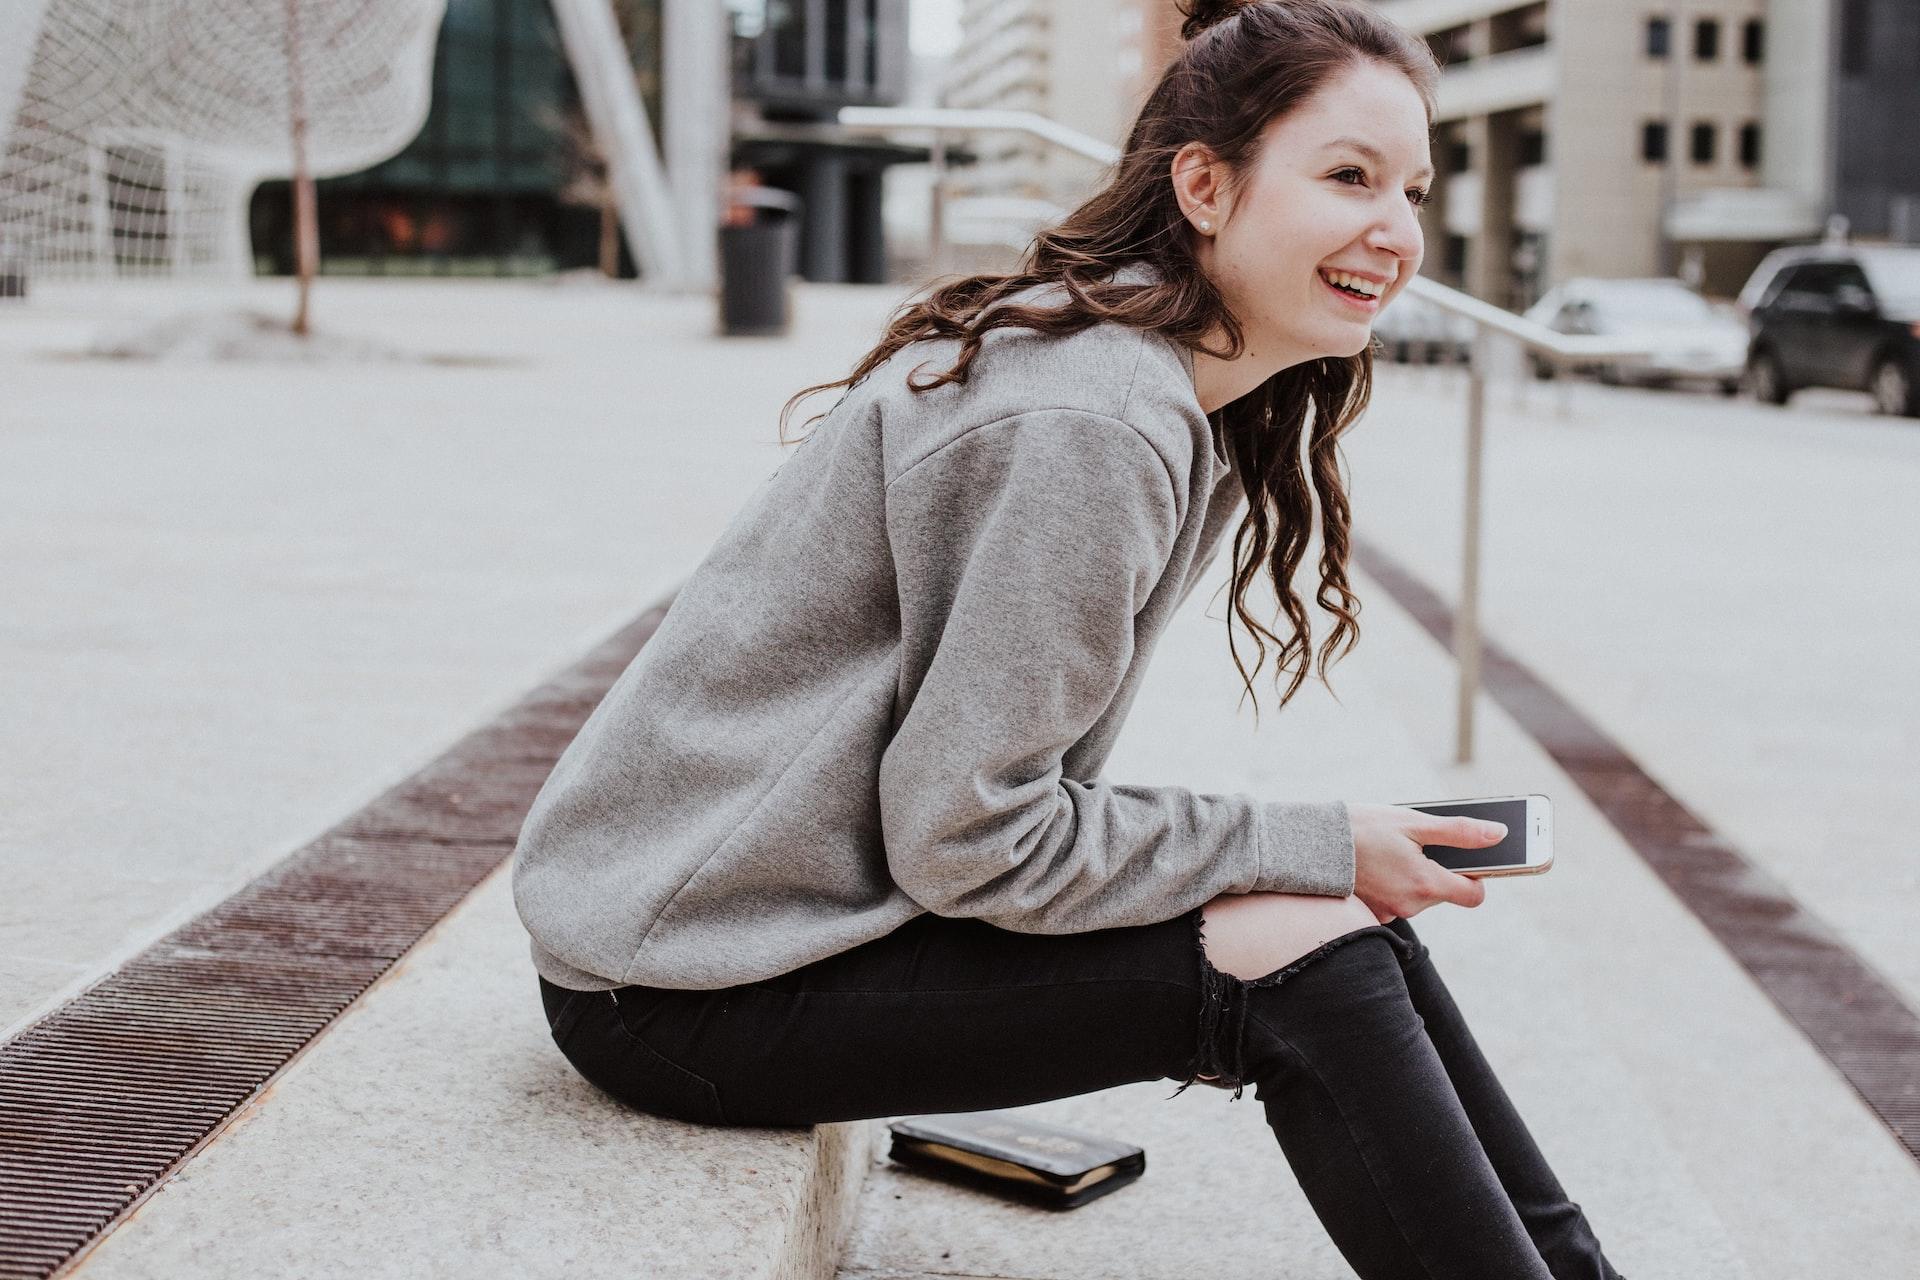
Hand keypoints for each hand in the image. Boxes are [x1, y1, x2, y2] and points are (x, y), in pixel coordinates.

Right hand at [1344, 802, 1501, 922]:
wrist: (1308, 844)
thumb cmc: (1361, 828)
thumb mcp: (1413, 822)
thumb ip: (1460, 832)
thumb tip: (1499, 834)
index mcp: (1426, 883)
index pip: (1473, 895)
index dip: (1476, 878)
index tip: (1466, 861)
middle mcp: (1409, 906)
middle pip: (1441, 893)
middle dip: (1434, 870)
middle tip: (1412, 844)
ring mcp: (1388, 913)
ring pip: (1416, 896)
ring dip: (1410, 876)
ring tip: (1386, 851)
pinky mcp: (1369, 915)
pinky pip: (1393, 901)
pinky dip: (1389, 885)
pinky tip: (1372, 865)